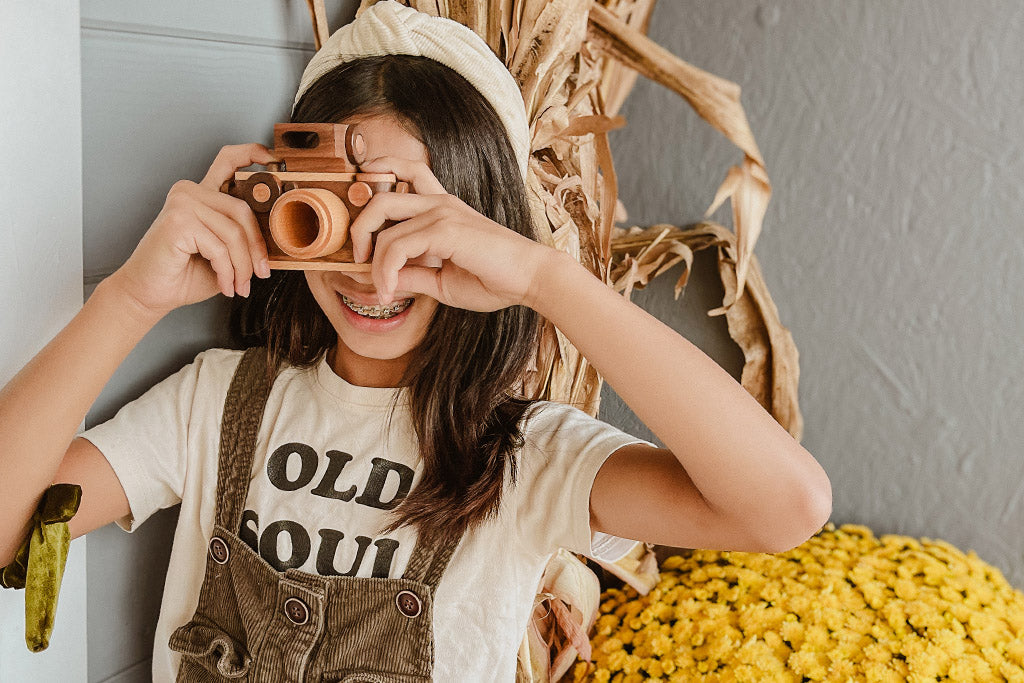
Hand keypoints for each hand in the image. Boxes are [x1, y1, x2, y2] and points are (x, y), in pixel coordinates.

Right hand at [107, 144, 276, 319]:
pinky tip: (225, 285)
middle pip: (243, 211)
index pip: (229, 161)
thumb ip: (243, 234)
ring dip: (242, 267)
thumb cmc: (186, 273)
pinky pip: (219, 248)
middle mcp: (190, 191)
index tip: (274, 160)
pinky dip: (227, 272)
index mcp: (202, 193)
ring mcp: (182, 202)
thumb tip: (278, 233)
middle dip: (256, 248)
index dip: (252, 154)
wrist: (150, 293)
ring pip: (234, 233)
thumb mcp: (225, 252)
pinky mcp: (178, 221)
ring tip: (239, 286)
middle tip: (260, 274)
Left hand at [350, 156, 550, 310]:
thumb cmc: (493, 280)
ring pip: (382, 218)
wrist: (530, 280)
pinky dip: (385, 270)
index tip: (360, 239)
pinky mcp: (446, 228)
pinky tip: (389, 291)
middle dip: (358, 227)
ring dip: (370, 257)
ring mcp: (443, 211)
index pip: (401, 177)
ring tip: (378, 287)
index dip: (374, 193)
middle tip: (358, 260)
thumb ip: (411, 276)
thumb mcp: (441, 281)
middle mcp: (439, 202)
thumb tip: (379, 280)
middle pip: (380, 194)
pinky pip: (397, 245)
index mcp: (442, 208)